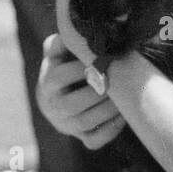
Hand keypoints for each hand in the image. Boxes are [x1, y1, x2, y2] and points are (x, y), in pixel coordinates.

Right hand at [36, 34, 126, 149]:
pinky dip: (110, 130)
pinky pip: (94, 141)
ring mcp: (66, 125)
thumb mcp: (56, 53)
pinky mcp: (80, 138)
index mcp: (47, 83)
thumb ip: (60, 42)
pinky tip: (123, 116)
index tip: (99, 60)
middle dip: (96, 92)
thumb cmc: (62, 69)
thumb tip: (69, 30)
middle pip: (71, 104)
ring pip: (85, 122)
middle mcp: (53, 107)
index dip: (79, 69)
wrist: (56, 100)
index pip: (58, 77)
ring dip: (107, 110)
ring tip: (125, 96)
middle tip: (116, 79)